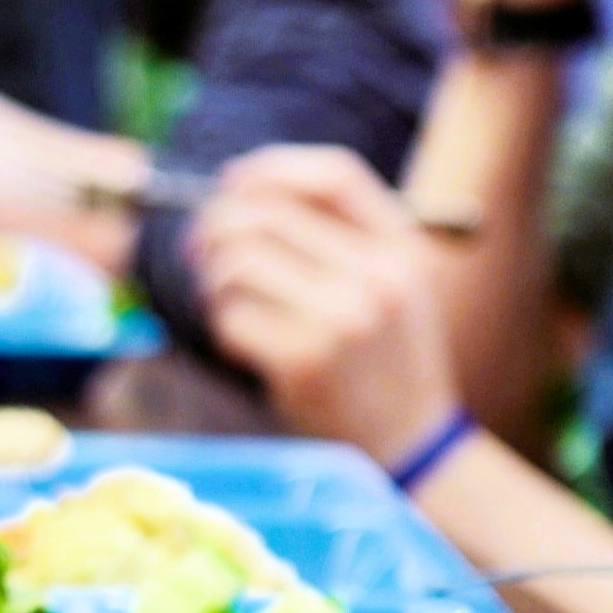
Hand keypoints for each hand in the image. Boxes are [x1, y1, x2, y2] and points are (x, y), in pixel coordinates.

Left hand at [191, 145, 464, 461]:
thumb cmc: (388, 360)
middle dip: (217, 223)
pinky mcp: (303, 363)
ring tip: (223, 297)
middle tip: (199, 246)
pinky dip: (222, 324)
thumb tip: (240, 193)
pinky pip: (231, 318)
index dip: (272, 170)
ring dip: (213, 278)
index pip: (334, 176)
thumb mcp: (396, 285)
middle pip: (270, 213)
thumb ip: (343, 236)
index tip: (232, 183)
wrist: (413, 443)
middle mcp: (376, 277)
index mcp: (401, 249)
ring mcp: (340, 321)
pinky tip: (241, 340)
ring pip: (238, 263)